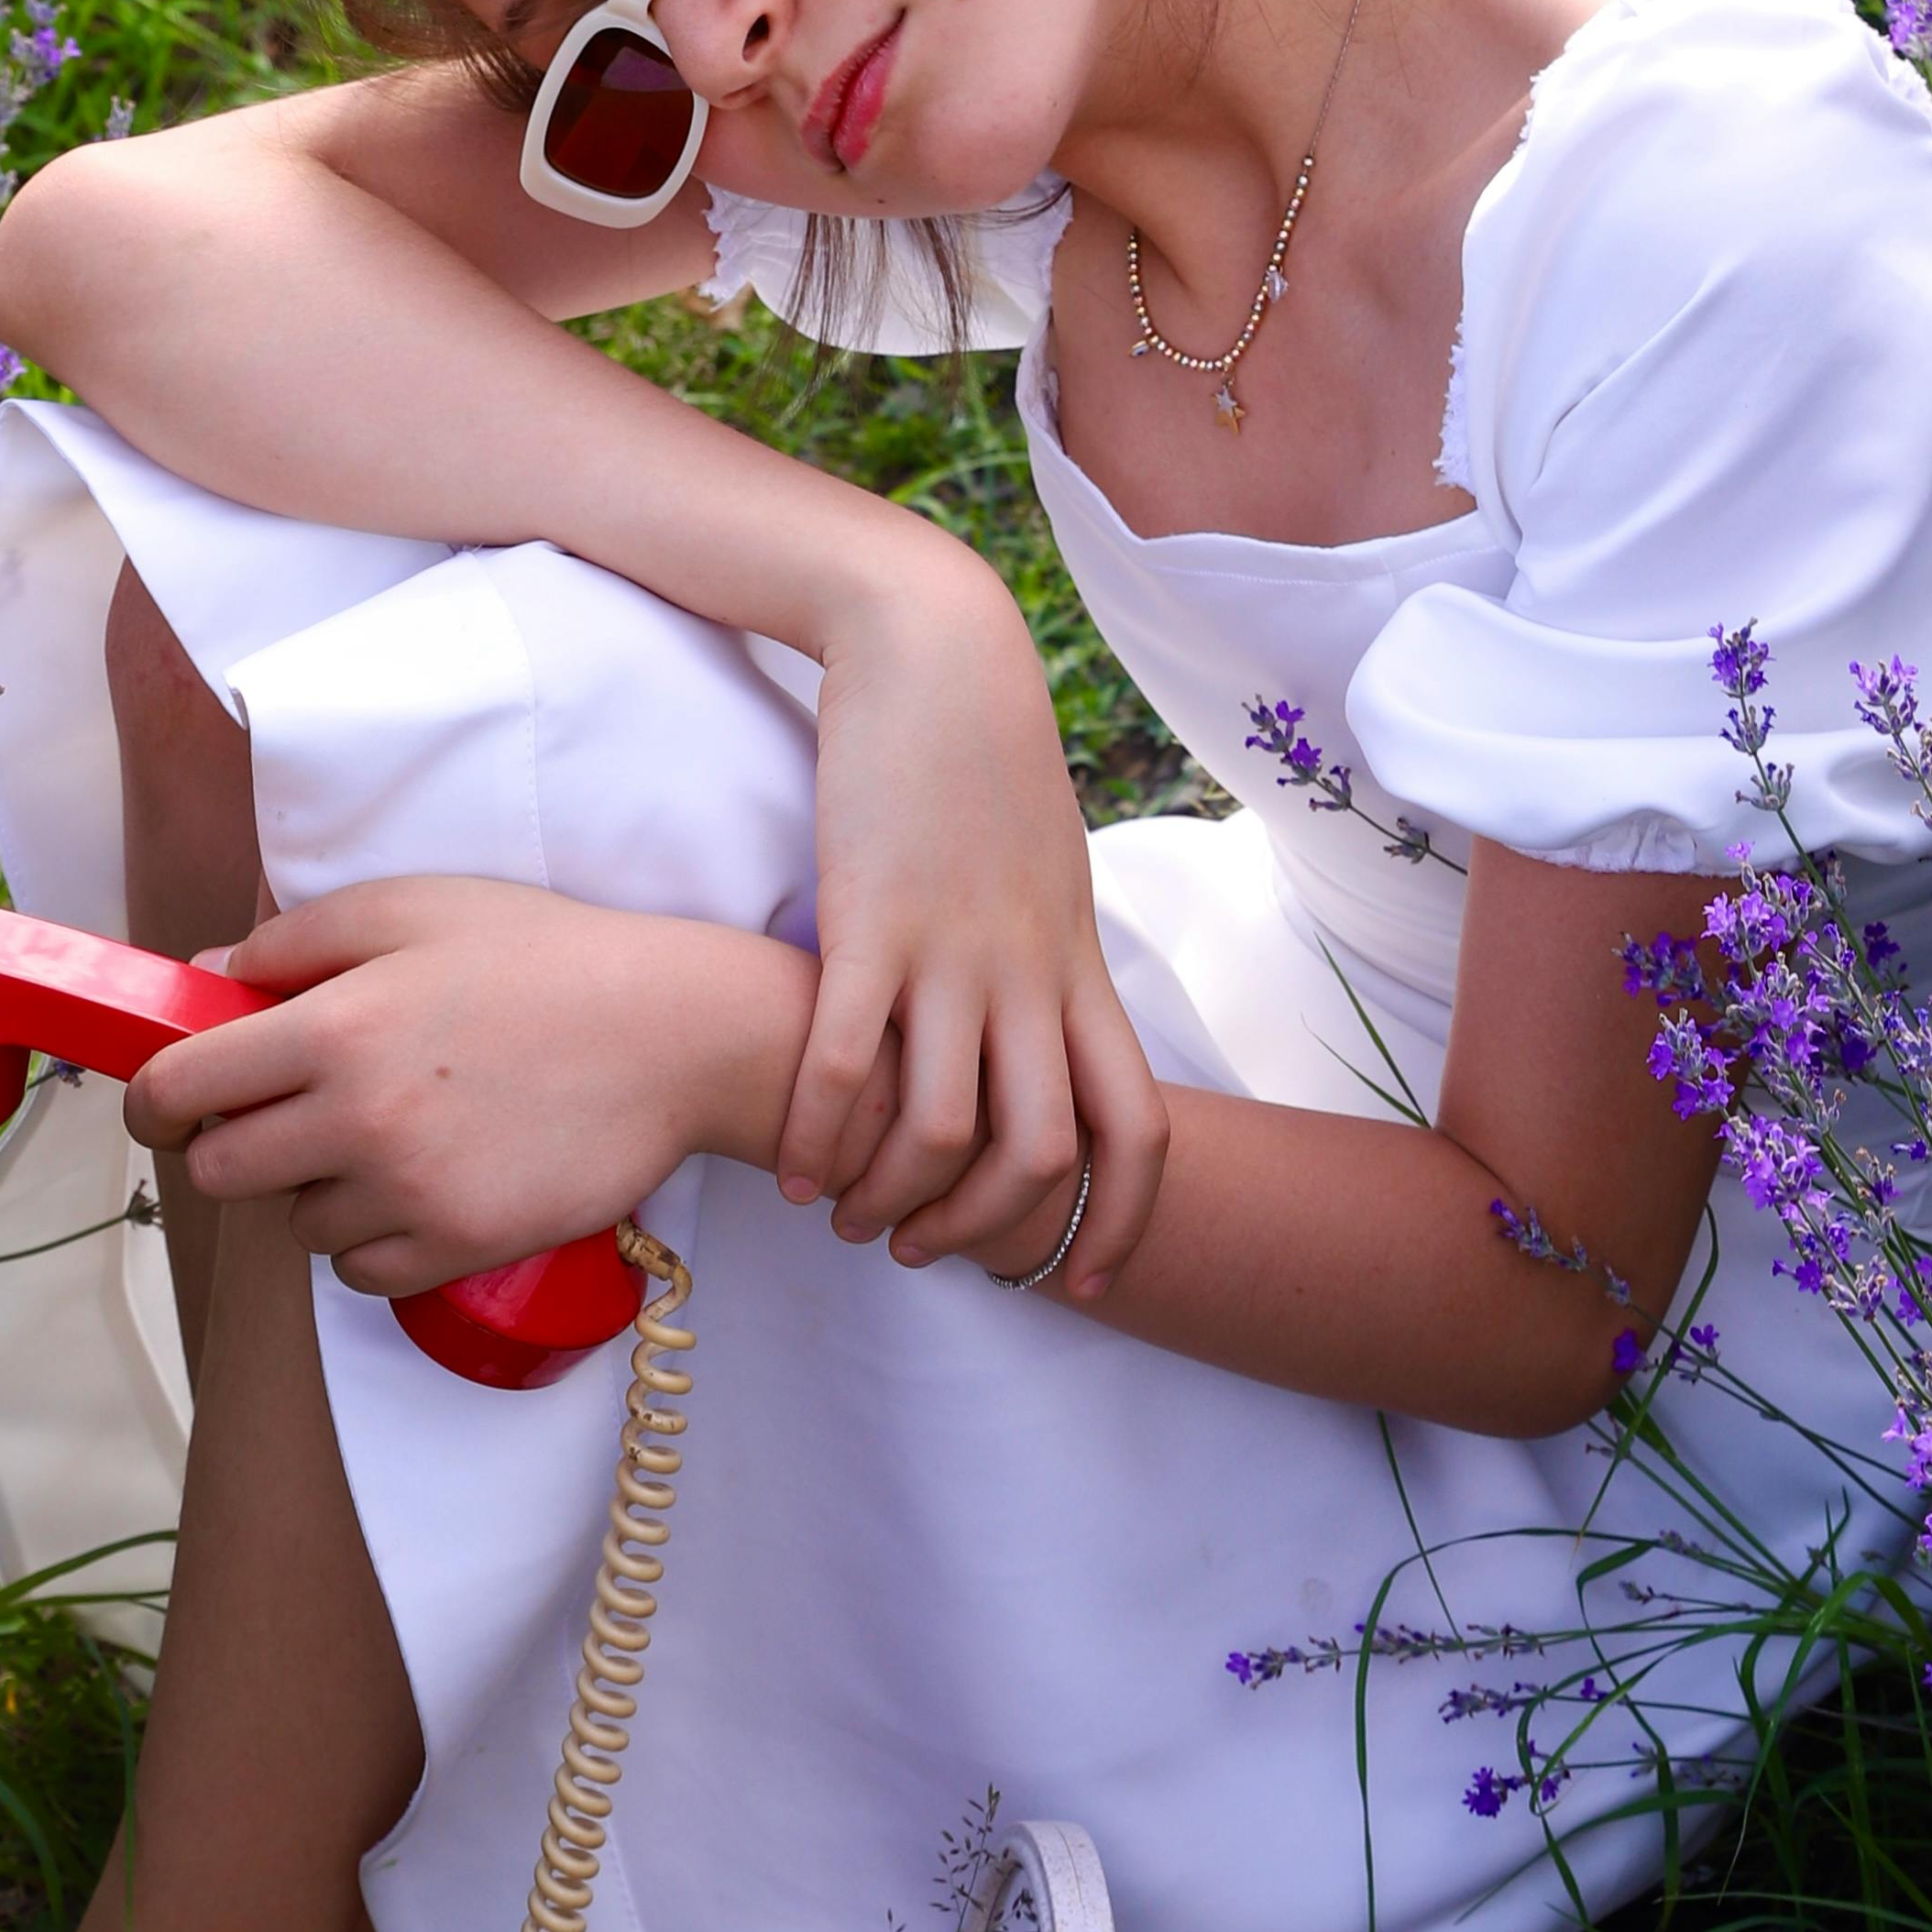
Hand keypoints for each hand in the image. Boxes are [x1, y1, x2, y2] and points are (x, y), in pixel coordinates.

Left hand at [121, 875, 814, 1296]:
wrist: (676, 1034)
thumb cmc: (546, 957)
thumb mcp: (416, 907)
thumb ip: (298, 940)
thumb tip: (208, 980)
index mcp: (336, 1025)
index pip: (182, 1086)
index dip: (153, 1099)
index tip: (164, 1102)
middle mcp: (360, 1117)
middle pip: (221, 1172)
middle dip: (230, 1145)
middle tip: (280, 1117)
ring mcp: (412, 1191)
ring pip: (295, 1226)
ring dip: (314, 1191)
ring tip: (381, 1141)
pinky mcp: (462, 1245)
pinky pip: (361, 1273)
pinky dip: (370, 1241)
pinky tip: (415, 1189)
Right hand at [782, 556, 1165, 1299]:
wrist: (936, 652)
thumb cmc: (983, 763)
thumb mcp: (1047, 871)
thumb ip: (1047, 956)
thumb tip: (1044, 1026)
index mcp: (1078, 969)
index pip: (1140, 1128)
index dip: (1121, 1220)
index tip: (1088, 1279)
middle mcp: (1029, 975)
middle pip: (1044, 1151)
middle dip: (989, 1231)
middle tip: (931, 1253)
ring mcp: (952, 951)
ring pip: (943, 1126)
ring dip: (894, 1196)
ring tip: (848, 1216)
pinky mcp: (869, 920)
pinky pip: (841, 1060)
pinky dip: (817, 1132)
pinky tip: (791, 1163)